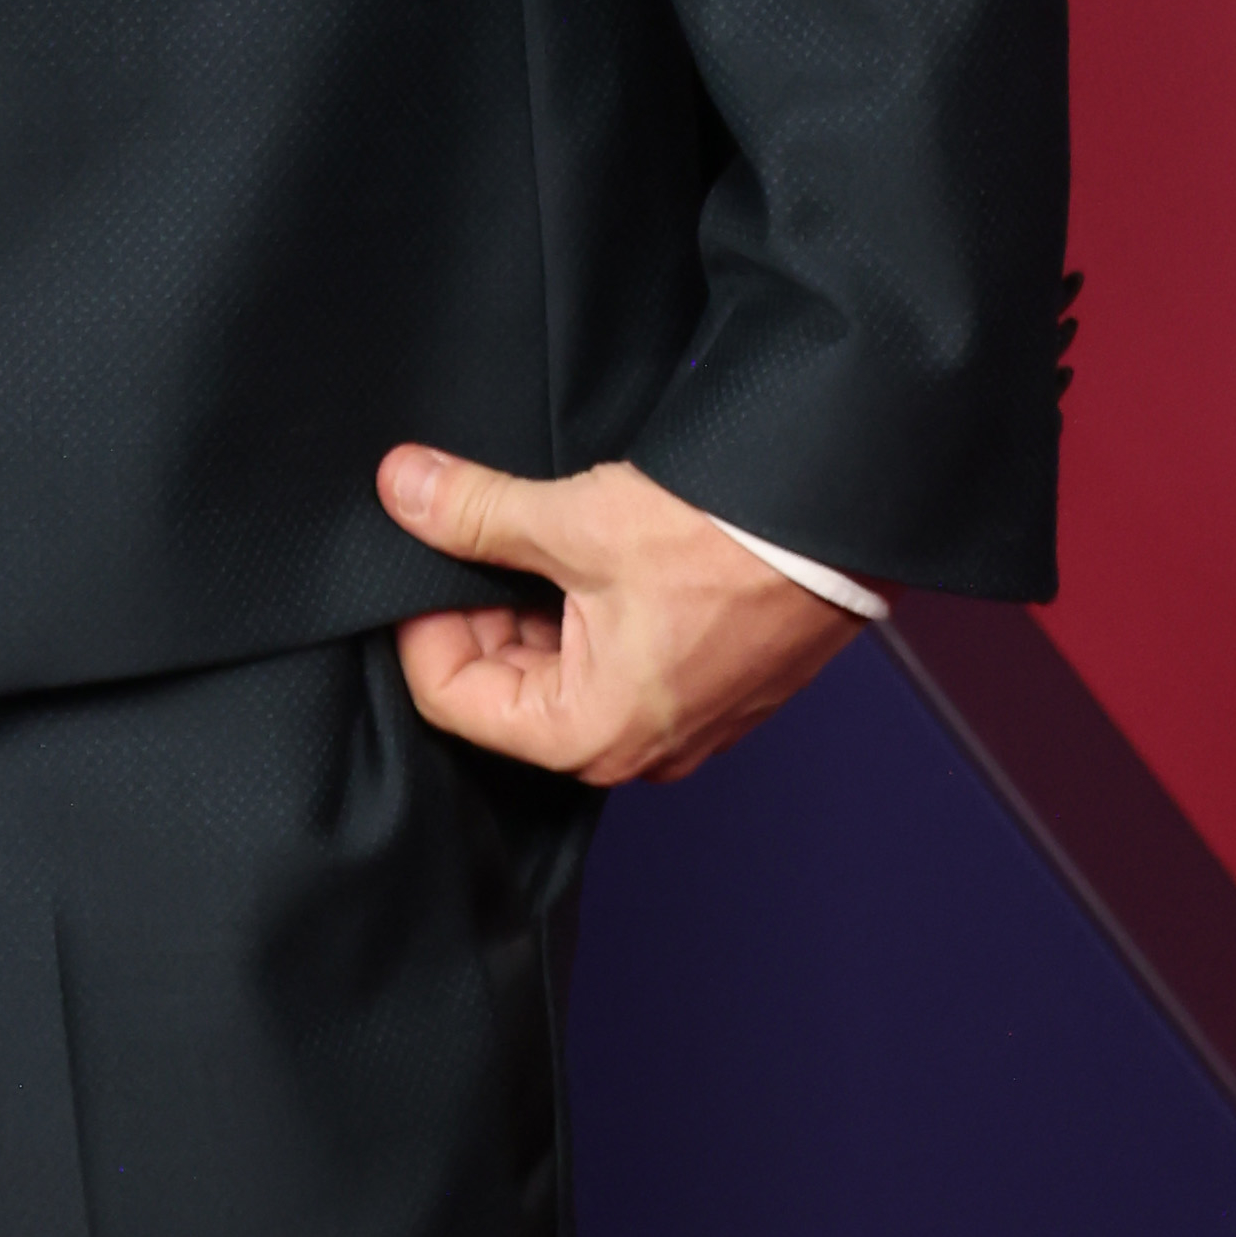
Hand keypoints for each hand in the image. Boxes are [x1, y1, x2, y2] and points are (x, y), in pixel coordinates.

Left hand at [379, 442, 858, 783]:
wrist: (834, 520)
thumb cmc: (726, 541)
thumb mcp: (576, 521)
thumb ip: (474, 513)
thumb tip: (401, 488)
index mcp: (592, 734)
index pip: (453, 699)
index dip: (422, 622)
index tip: (423, 557)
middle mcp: (635, 748)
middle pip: (504, 688)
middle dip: (477, 608)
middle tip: (472, 532)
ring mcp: (675, 719)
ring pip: (557, 669)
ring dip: (529, 603)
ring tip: (532, 531)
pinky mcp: (703, 683)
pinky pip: (610, 658)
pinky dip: (580, 607)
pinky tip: (584, 548)